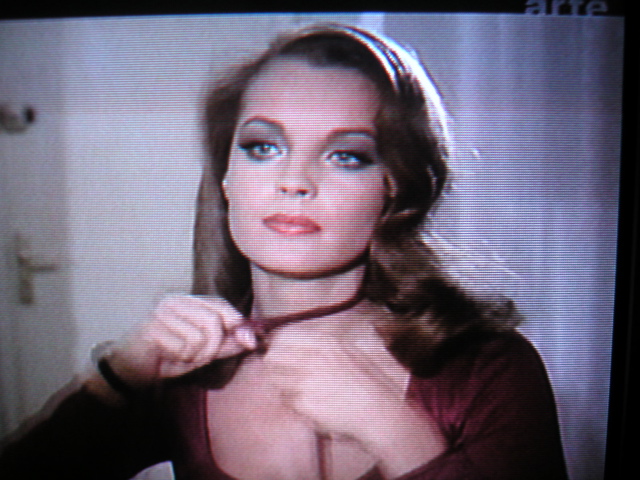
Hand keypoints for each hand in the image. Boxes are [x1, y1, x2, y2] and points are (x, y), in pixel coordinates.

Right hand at [106, 295, 255, 387]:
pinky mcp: (152, 327)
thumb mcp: (205, 352)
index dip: (238, 324)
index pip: (222, 306)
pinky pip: (182, 348)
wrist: (130, 369)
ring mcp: (162, 312)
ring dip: (193, 355)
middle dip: (213, 347)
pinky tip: (165, 356)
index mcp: (190, 301)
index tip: (250, 343)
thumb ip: (228, 343)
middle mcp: (176, 300)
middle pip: (214, 322)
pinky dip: (178, 359)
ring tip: (178, 355)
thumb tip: (252, 338)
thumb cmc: (168, 357)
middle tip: (197, 356)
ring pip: (199, 337)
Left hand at [263, 320, 445, 477]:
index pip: (283, 336)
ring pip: (278, 381)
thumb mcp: (349, 352)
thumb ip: (322, 345)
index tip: (280, 353)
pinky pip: (289, 401)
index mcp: (325, 343)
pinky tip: (316, 406)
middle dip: (276, 366)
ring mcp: (307, 381)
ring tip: (308, 393)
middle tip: (286, 375)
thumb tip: (293, 342)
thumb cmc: (367, 384)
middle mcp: (313, 358)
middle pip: (273, 357)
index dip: (278, 345)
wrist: (379, 413)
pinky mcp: (304, 403)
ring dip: (287, 386)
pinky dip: (298, 405)